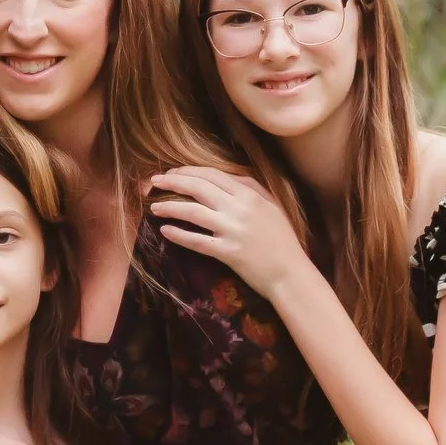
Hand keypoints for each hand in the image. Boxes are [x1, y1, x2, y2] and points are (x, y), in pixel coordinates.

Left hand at [146, 166, 313, 299]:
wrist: (291, 273)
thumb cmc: (282, 240)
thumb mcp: (271, 206)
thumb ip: (251, 188)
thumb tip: (226, 176)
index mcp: (250, 195)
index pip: (213, 175)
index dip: (189, 171)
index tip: (172, 172)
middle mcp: (240, 209)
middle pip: (199, 188)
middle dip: (173, 182)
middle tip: (154, 182)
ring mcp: (233, 231)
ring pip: (193, 212)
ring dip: (170, 207)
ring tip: (154, 207)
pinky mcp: (228, 252)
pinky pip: (197, 241)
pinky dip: (178, 235)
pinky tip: (164, 230)